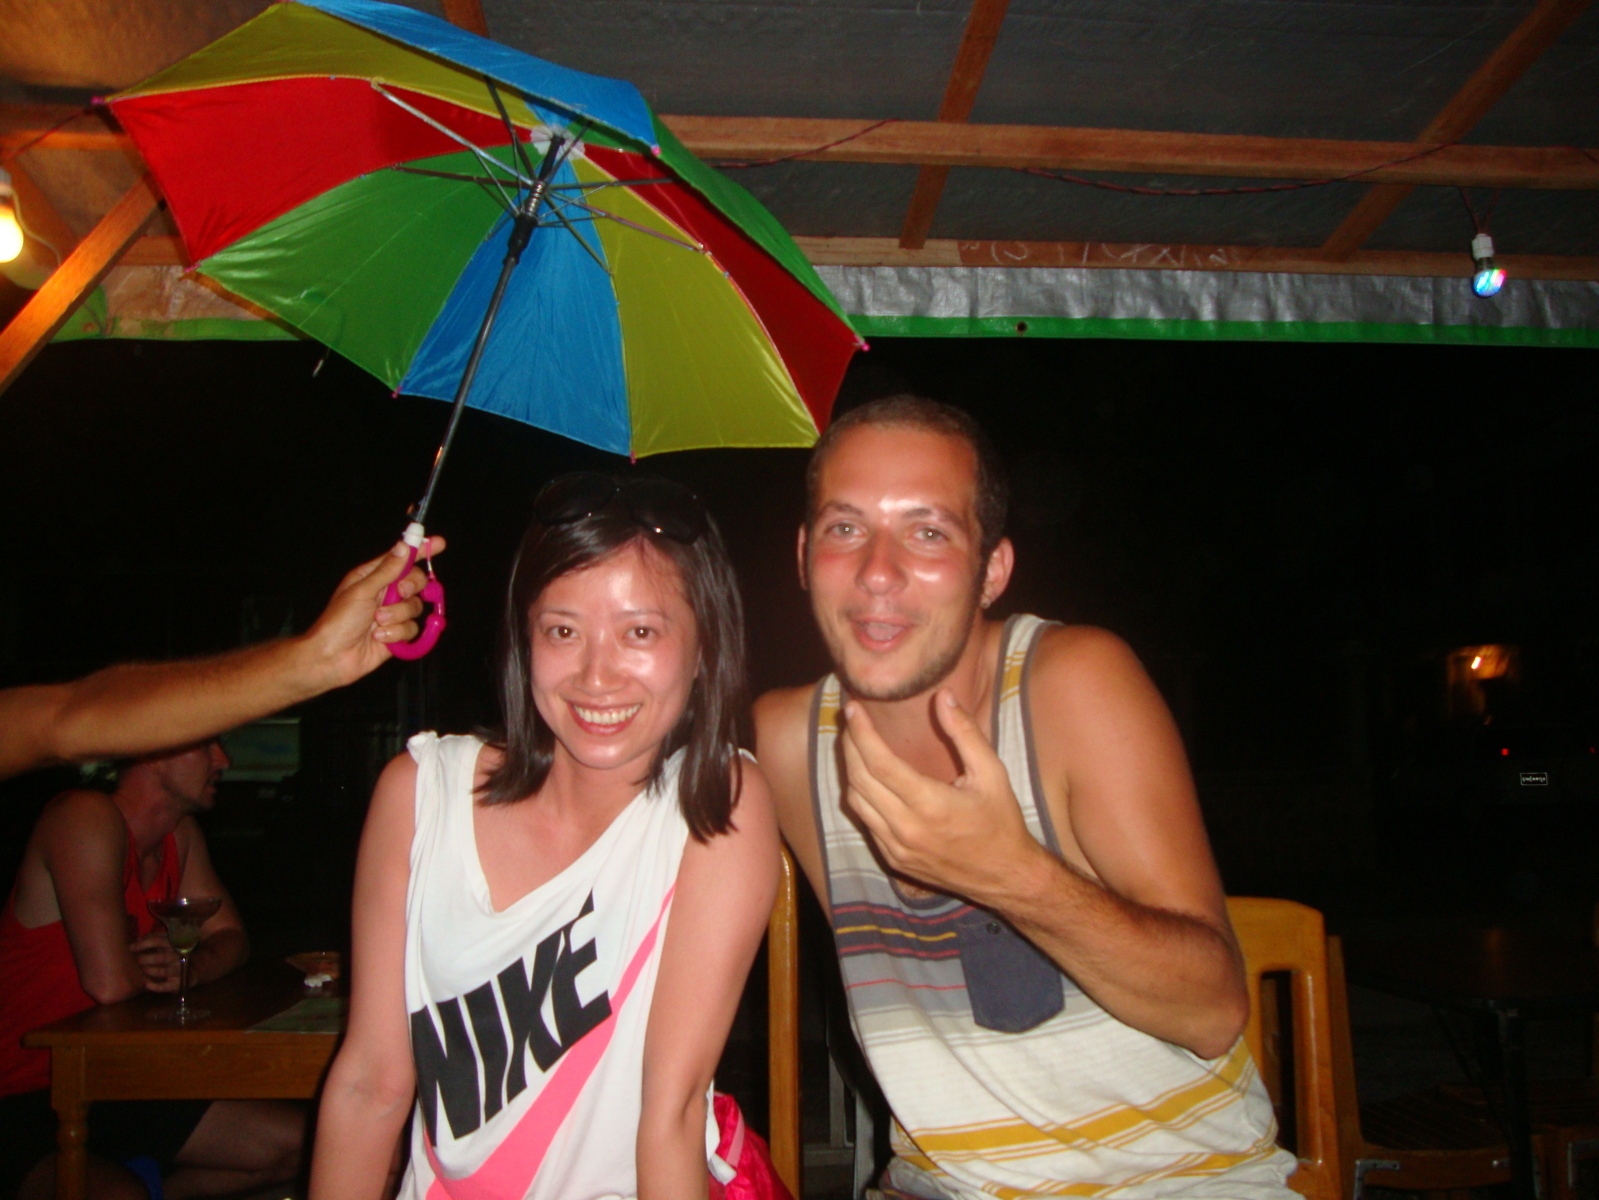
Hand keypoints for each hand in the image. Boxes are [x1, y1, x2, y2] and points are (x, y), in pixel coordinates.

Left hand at [129, 931, 180, 991]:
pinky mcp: (179, 983)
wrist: (198, 966)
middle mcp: (180, 956)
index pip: (158, 940)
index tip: (131, 948)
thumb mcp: (171, 941)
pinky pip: (166, 986)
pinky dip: (155, 986)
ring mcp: (180, 970)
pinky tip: (147, 984)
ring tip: (143, 969)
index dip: (143, 944)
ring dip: (150, 971)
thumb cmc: (177, 951)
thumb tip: (136, 940)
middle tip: (137, 960)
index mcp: (176, 943)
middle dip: (146, 959)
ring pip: (163, 971)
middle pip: (161, 957)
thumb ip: (156, 938)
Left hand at [304, 536, 446, 684]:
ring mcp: (392, 614)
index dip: (420, 550)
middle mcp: (385, 593)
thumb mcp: (362, 591)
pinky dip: (396, 634)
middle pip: (416, 582)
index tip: (439, 543)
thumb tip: (404, 546)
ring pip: (415, 607)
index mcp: (373, 577)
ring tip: (377, 622)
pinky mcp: (397, 634)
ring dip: (397, 616)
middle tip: (401, 592)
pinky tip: (379, 638)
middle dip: (411, 588)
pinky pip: (412, 629)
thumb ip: (387, 570)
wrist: (332, 657)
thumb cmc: (338, 621)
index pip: (401, 558)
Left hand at [840, 689, 1044, 903]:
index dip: (861, 732)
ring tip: (856, 743)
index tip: (854, 709)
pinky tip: (869, 778)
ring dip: (851, 769)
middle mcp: (907, 829)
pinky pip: (866, 822)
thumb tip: (943, 697)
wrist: (1005, 876)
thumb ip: (965, 732)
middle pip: (859, 779)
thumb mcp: (992, 772)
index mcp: (930, 805)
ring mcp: (897, 848)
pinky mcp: (894, 859)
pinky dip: (861, 795)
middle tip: (852, 719)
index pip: (879, 763)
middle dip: (850, 744)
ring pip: (856, 801)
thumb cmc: (1001, 822)